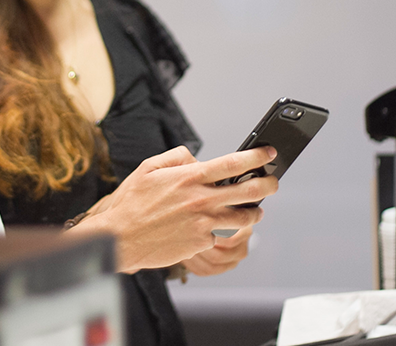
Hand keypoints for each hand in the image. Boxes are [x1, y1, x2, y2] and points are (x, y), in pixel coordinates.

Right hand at [69, 145, 277, 272]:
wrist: (121, 237)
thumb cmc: (132, 201)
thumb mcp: (147, 168)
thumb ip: (175, 157)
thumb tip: (195, 158)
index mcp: (188, 177)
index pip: (231, 163)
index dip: (255, 157)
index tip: (268, 153)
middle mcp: (200, 199)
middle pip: (247, 191)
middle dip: (267, 185)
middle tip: (273, 182)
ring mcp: (203, 223)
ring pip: (243, 217)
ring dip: (254, 213)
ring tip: (256, 210)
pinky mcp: (201, 243)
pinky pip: (220, 235)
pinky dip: (221, 231)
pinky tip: (217, 228)